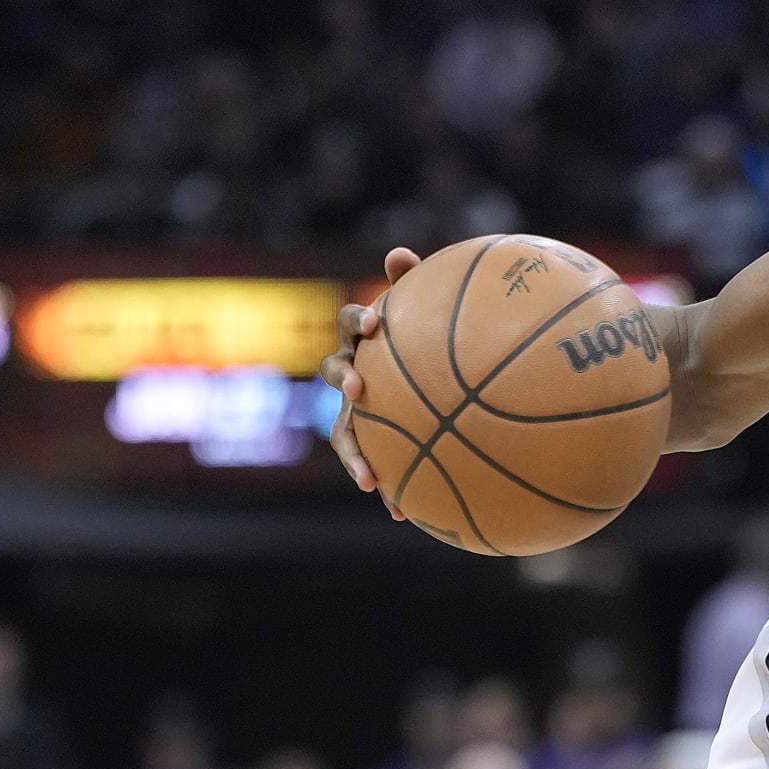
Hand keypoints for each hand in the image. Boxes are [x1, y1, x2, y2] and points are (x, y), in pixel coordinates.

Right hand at [318, 246, 420, 516]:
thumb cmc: (427, 341)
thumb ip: (416, 285)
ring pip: (343, 431)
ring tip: (369, 478)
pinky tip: (400, 514)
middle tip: (360, 387)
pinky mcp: (365, 442)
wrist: (433, 385)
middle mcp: (352, 372)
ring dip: (353, 453)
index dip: (358, 322)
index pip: (352, 323)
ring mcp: (355, 410)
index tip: (377, 324)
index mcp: (365, 340)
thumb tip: (398, 254)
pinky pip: (370, 465)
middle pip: (335, 371)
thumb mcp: (425, 315)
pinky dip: (385, 488)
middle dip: (344, 378)